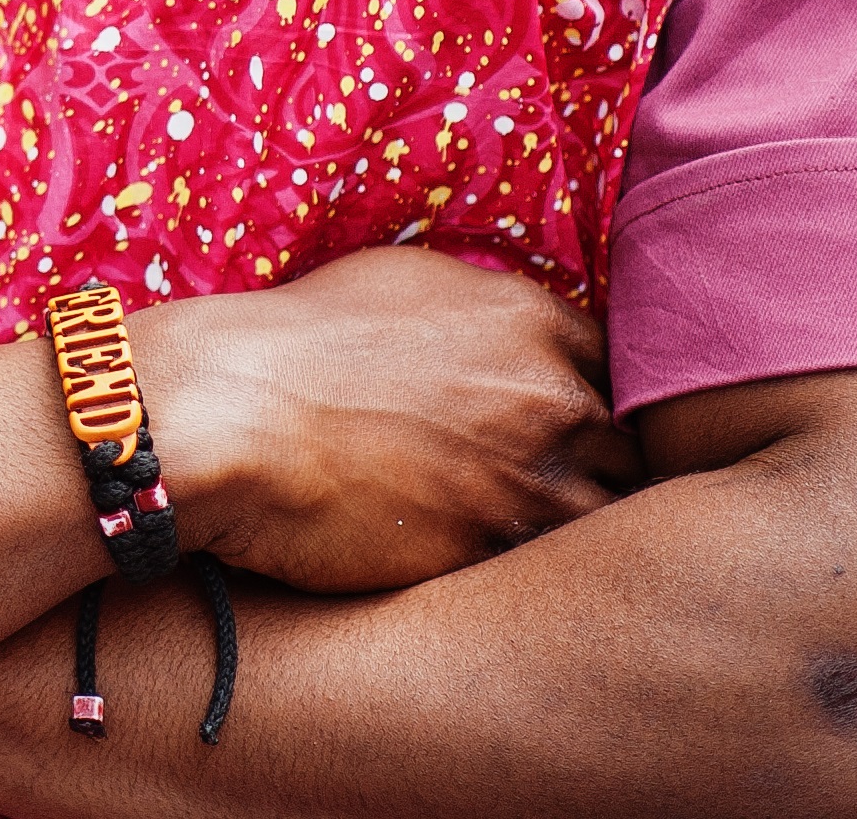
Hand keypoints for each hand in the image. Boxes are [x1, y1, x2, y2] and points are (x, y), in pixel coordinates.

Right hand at [140, 245, 638, 594]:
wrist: (232, 410)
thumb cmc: (299, 338)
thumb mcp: (404, 283)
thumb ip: (484, 311)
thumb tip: (512, 335)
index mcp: (531, 320)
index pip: (620, 367)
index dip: (592, 397)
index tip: (565, 421)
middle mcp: (548, 397)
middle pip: (625, 447)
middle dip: (596, 465)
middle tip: (550, 483)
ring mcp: (527, 481)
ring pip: (604, 519)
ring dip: (575, 527)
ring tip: (531, 534)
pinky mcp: (491, 554)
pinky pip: (547, 572)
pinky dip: (533, 573)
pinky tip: (497, 567)